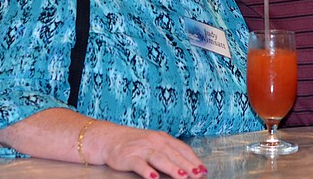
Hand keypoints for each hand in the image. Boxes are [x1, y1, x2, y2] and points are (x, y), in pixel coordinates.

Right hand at [89, 123, 206, 178]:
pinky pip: (139, 164)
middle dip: (187, 165)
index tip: (202, 169)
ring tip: (182, 176)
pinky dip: (147, 171)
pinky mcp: (129, 156)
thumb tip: (188, 164)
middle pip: (173, 154)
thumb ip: (168, 151)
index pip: (181, 149)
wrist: (109, 138)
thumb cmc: (135, 143)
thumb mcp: (154, 143)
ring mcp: (141, 148)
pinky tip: (153, 177)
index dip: (193, 159)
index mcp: (162, 138)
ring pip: (159, 158)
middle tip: (198, 174)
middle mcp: (154, 141)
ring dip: (172, 168)